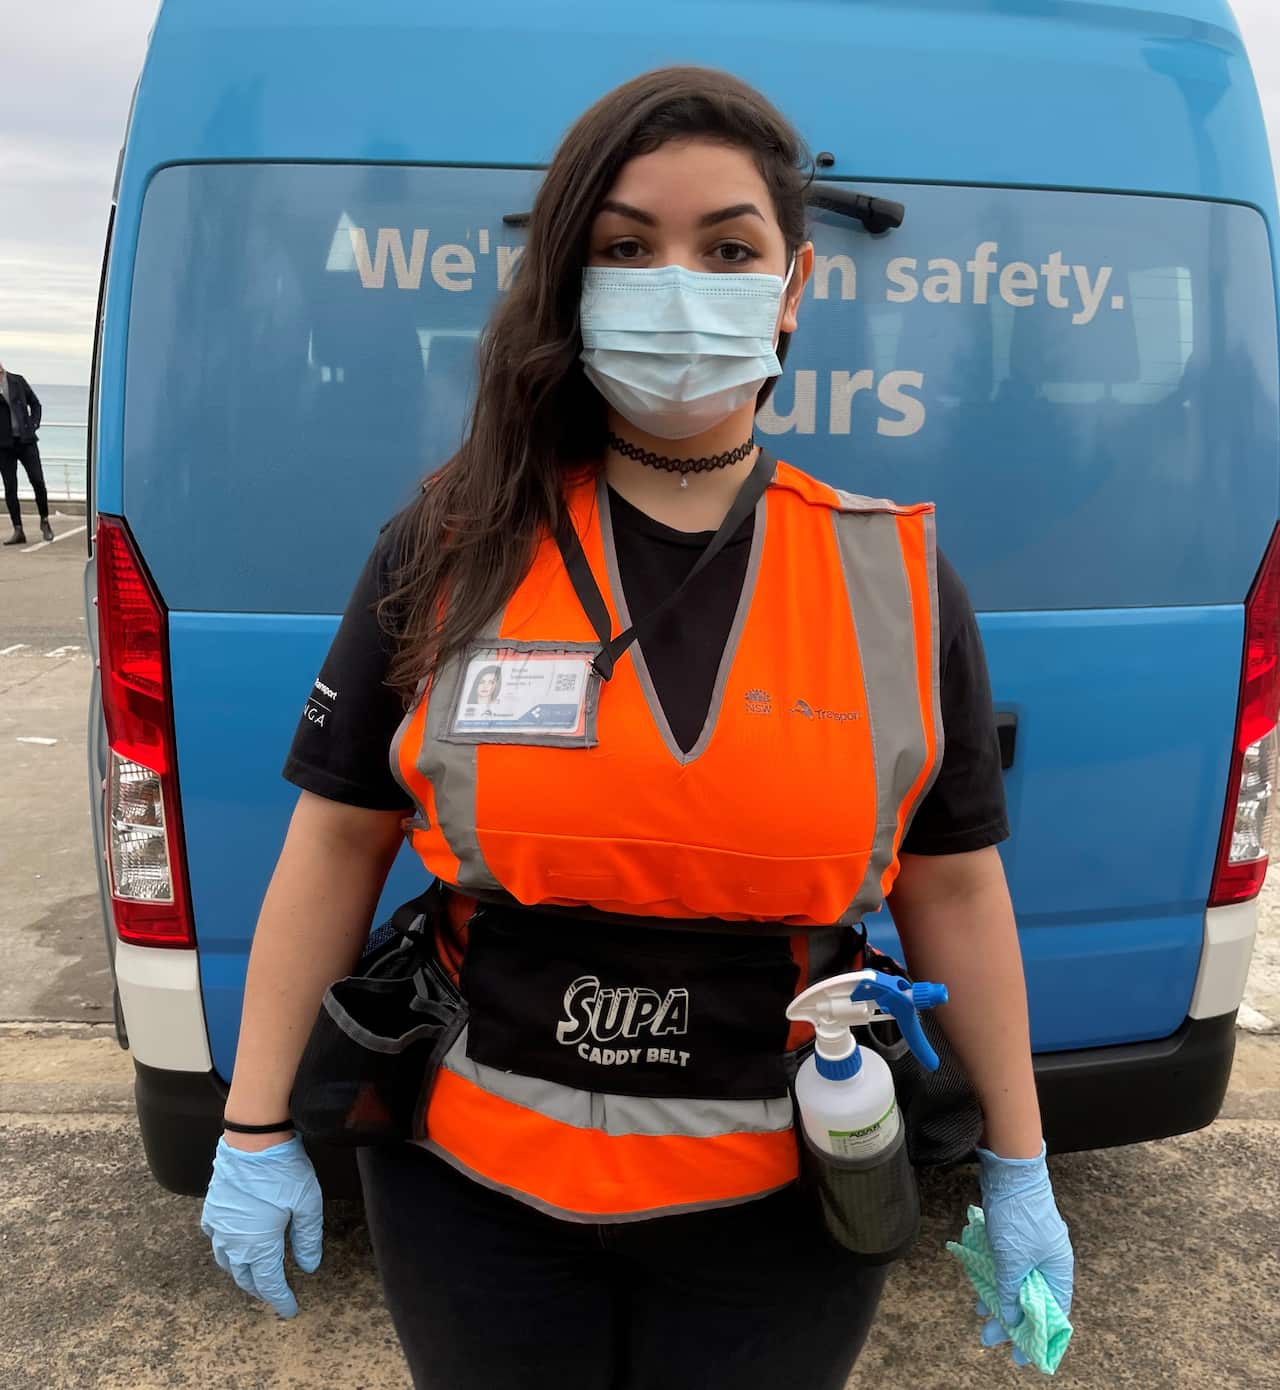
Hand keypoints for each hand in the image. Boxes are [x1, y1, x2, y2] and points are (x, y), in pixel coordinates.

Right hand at [200, 1135, 323, 1317]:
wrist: (252, 1141)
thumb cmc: (283, 1171)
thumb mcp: (307, 1204)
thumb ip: (307, 1239)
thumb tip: (309, 1266)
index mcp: (259, 1245)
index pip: (269, 1283)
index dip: (281, 1299)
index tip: (290, 1309)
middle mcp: (234, 1242)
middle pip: (245, 1277)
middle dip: (261, 1289)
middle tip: (274, 1293)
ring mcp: (219, 1225)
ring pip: (227, 1261)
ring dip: (241, 1272)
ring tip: (254, 1273)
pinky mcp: (212, 1208)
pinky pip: (215, 1238)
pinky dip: (225, 1249)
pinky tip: (233, 1244)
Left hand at [976, 1142, 1072, 1364]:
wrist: (1010, 1172)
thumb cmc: (1017, 1215)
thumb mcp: (1013, 1259)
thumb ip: (1011, 1291)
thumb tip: (1010, 1319)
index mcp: (1057, 1270)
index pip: (1053, 1314)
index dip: (1038, 1336)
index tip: (1023, 1356)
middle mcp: (1048, 1262)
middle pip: (1032, 1301)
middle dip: (1011, 1322)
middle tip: (990, 1340)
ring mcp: (1032, 1248)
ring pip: (1017, 1283)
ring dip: (1000, 1301)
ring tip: (980, 1317)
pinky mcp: (1017, 1237)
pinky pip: (1008, 1267)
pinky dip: (996, 1280)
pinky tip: (979, 1290)